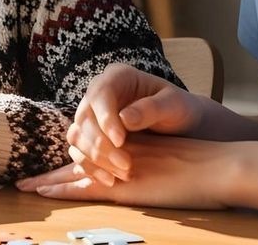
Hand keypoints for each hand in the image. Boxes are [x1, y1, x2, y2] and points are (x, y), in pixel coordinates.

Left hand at [16, 133, 236, 209]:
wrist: (218, 166)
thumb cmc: (205, 167)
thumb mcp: (170, 160)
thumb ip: (151, 164)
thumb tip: (141, 174)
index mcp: (128, 149)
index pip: (91, 154)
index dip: (71, 162)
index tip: (51, 170)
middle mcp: (117, 156)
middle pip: (75, 162)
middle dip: (49, 172)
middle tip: (23, 181)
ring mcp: (117, 171)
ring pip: (73, 174)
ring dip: (47, 181)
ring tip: (24, 187)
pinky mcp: (121, 187)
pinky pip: (83, 188)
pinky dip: (61, 190)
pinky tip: (43, 192)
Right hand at [64, 63, 201, 185]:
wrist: (181, 126)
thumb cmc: (179, 109)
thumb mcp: (174, 104)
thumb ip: (151, 109)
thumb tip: (124, 119)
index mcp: (117, 77)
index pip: (100, 94)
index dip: (105, 119)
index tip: (120, 141)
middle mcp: (98, 94)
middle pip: (84, 118)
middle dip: (101, 145)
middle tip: (126, 166)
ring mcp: (91, 115)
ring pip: (76, 136)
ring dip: (94, 158)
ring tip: (122, 175)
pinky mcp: (90, 136)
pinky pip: (78, 151)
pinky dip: (90, 167)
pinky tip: (110, 180)